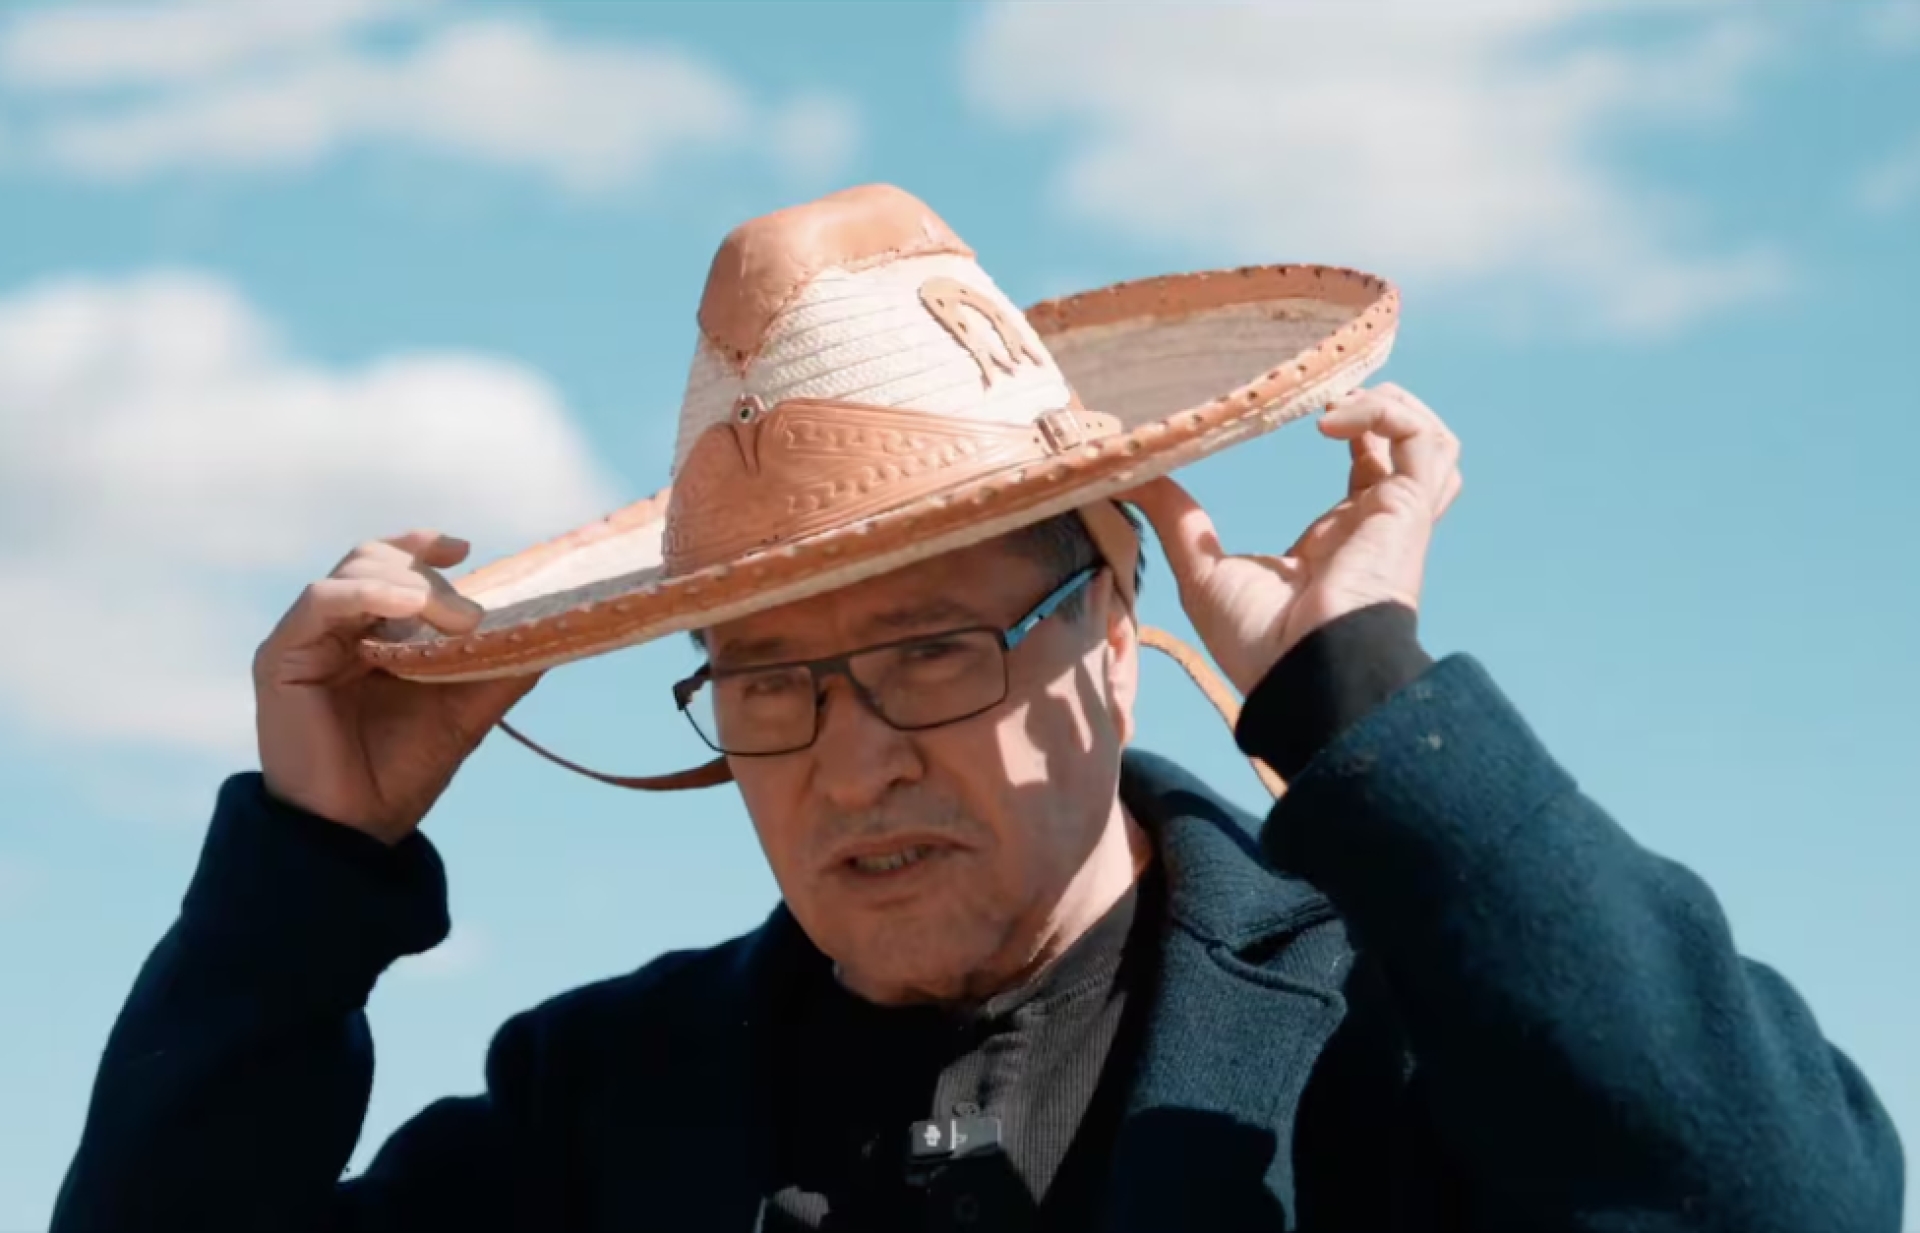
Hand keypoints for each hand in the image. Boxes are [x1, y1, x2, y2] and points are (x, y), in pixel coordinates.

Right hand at [252, 531, 538, 844]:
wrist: (359, 827)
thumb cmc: (405, 769)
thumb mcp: (468, 708)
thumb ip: (504, 666)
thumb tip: (554, 628)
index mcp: (370, 632)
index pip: (389, 563)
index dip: (422, 546)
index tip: (465, 549)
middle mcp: (335, 629)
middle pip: (375, 559)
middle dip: (431, 576)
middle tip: (473, 616)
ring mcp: (306, 640)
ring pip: (354, 570)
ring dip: (413, 582)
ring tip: (458, 619)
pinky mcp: (282, 657)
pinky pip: (323, 601)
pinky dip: (370, 592)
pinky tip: (410, 605)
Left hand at [1123, 383, 1461, 695]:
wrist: (1299, 678)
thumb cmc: (1257, 645)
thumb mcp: (1202, 568)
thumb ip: (1175, 517)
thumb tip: (1126, 478)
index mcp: (1336, 540)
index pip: (1366, 469)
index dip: (1352, 430)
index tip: (1306, 407)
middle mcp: (1374, 525)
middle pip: (1413, 451)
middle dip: (1383, 410)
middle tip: (1329, 391)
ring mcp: (1397, 518)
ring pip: (1433, 444)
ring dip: (1392, 407)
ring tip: (1335, 402)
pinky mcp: (1408, 511)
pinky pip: (1425, 443)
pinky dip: (1385, 415)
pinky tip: (1332, 420)